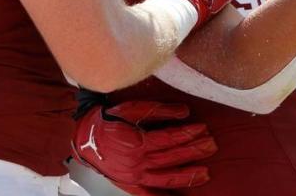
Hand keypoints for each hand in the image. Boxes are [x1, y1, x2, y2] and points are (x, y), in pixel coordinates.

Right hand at [72, 100, 216, 194]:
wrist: (84, 138)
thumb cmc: (108, 120)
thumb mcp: (131, 109)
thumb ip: (158, 110)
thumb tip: (185, 111)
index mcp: (138, 142)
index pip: (170, 139)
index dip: (188, 134)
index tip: (203, 128)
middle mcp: (138, 162)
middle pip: (172, 158)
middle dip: (194, 151)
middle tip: (212, 145)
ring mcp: (134, 177)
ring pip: (166, 179)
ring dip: (187, 176)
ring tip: (205, 173)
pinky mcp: (130, 185)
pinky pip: (149, 195)